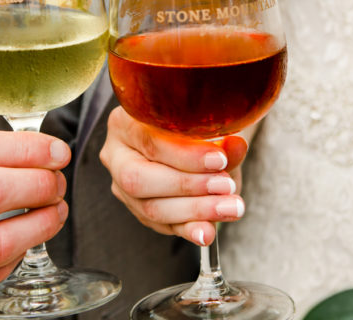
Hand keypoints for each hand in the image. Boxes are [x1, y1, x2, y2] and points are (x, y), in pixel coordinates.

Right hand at [99, 107, 248, 246]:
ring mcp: (123, 186)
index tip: (220, 160)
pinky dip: (189, 228)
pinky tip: (208, 231)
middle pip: (139, 179)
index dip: (185, 155)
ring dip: (195, 211)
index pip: (149, 141)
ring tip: (230, 208)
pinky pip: (162, 225)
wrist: (197, 140)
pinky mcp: (138, 210)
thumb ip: (221, 140)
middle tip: (225, 186)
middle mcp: (116, 155)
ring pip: (150, 207)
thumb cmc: (197, 127)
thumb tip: (235, 146)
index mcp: (124, 122)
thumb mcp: (209, 128)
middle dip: (187, 186)